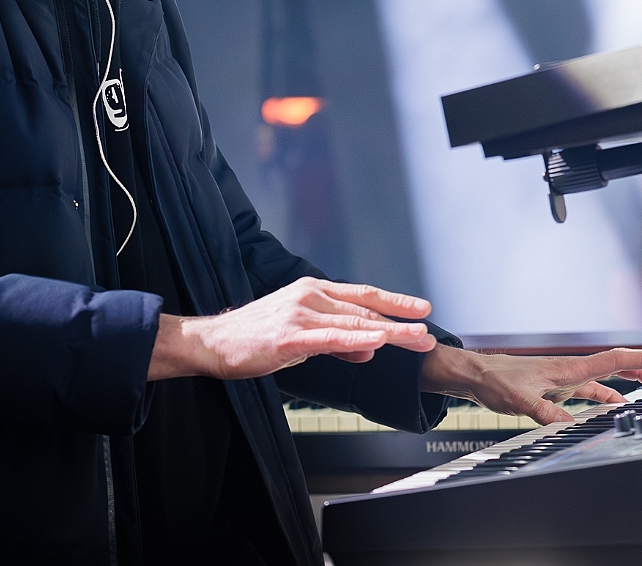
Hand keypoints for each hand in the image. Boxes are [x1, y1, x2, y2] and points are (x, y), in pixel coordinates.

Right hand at [147, 277, 437, 380]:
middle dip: (401, 322)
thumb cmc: (253, 339)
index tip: (422, 308)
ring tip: (416, 339)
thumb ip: (336, 340)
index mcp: (312, 292)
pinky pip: (332, 337)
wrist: (213, 343)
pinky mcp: (290, 336)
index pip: (363, 295)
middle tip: (428, 332)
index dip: (395, 301)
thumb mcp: (301, 337)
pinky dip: (358, 339)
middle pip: (365, 309)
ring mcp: (300, 314)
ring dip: (390, 331)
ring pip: (355, 322)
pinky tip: (378, 342)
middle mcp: (310, 296)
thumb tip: (369, 349)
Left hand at [420, 346, 641, 425]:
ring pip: (609, 378)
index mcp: (571, 368)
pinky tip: (616, 407)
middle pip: (620, 365)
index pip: (617, 359)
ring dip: (632, 383)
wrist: (476, 375)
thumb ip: (545, 412)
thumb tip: (568, 426)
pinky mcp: (558, 388)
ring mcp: (567, 378)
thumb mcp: (521, 400)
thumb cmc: (496, 380)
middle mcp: (573, 370)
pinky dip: (609, 396)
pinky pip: (593, 391)